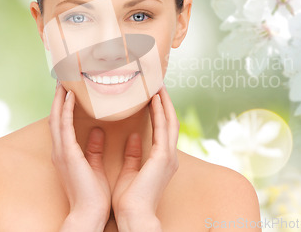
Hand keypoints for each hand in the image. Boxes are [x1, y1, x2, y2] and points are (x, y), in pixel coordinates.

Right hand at [49, 81, 110, 230]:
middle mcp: (60, 149)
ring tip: (64, 79)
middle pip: (57, 116)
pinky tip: (70, 96)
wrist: (90, 213)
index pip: (63, 122)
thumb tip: (97, 131)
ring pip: (57, 117)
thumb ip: (93, 148)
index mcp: (67, 152)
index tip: (70, 87)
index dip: (65, 104)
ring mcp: (61, 151)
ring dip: (60, 98)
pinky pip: (64, 126)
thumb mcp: (94, 165)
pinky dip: (66, 110)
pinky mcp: (67, 154)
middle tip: (63, 77)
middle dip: (59, 96)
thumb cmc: (93, 194)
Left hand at [112, 86, 179, 230]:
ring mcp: (169, 156)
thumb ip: (134, 154)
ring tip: (158, 85)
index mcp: (162, 160)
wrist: (134, 216)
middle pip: (170, 122)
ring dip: (164, 102)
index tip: (153, 96)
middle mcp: (170, 156)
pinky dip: (160, 112)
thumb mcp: (130, 172)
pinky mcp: (163, 157)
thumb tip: (134, 137)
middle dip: (166, 102)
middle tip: (158, 84)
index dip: (160, 112)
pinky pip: (163, 129)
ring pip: (170, 121)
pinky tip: (154, 99)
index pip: (163, 129)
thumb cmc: (130, 200)